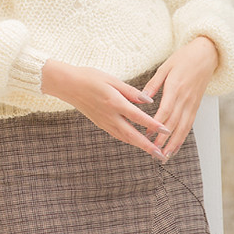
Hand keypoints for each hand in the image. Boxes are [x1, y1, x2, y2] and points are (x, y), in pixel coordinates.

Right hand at [41, 60, 171, 159]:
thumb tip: (148, 101)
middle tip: (161, 155)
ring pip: (125, 138)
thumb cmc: (90, 77)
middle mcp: (110, 116)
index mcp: (115, 102)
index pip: (138, 117)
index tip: (166, 131)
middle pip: (132, 135)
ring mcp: (104, 122)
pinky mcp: (100, 123)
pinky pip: (117, 135)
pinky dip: (128, 140)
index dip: (153, 125)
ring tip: (152, 152)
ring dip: (139, 146)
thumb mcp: (112, 80)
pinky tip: (135, 142)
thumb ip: (131, 92)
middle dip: (148, 146)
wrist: (67, 84)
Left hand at [143, 36, 218, 159]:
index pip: (166, 110)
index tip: (147, 134)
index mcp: (175, 88)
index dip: (157, 124)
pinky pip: (189, 124)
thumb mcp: (165, 66)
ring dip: (174, 143)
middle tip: (155, 152)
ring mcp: (192, 104)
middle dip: (164, 139)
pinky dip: (182, 137)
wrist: (207, 54)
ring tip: (165, 155)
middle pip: (174, 123)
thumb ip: (153, 84)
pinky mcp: (196, 106)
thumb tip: (142, 97)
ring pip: (183, 127)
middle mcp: (185, 98)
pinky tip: (175, 146)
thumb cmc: (184, 58)